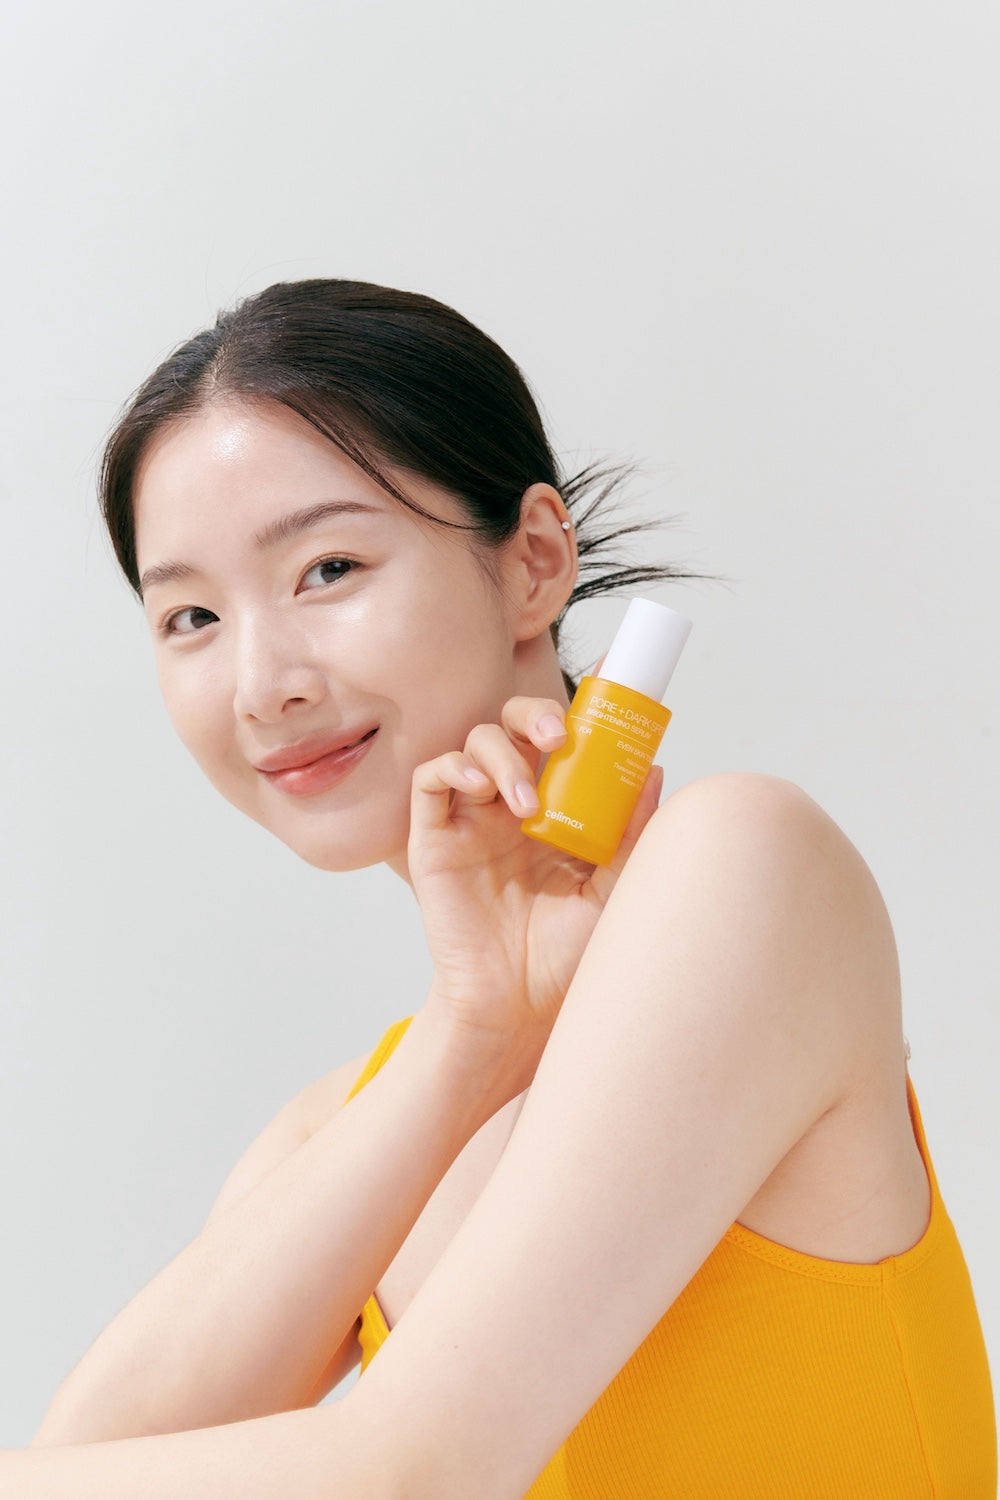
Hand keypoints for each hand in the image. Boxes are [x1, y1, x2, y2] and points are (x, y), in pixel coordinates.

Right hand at [407, 696, 662, 1092]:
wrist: (516, 1006)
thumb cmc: (564, 956)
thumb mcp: (612, 892)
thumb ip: (630, 835)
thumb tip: (654, 771)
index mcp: (556, 810)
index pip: (560, 742)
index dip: (575, 714)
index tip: (603, 704)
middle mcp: (510, 805)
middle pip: (513, 726)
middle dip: (534, 716)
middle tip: (558, 739)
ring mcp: (471, 818)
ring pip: (474, 744)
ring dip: (502, 757)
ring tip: (525, 804)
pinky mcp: (434, 838)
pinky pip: (431, 780)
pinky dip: (454, 769)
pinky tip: (480, 790)